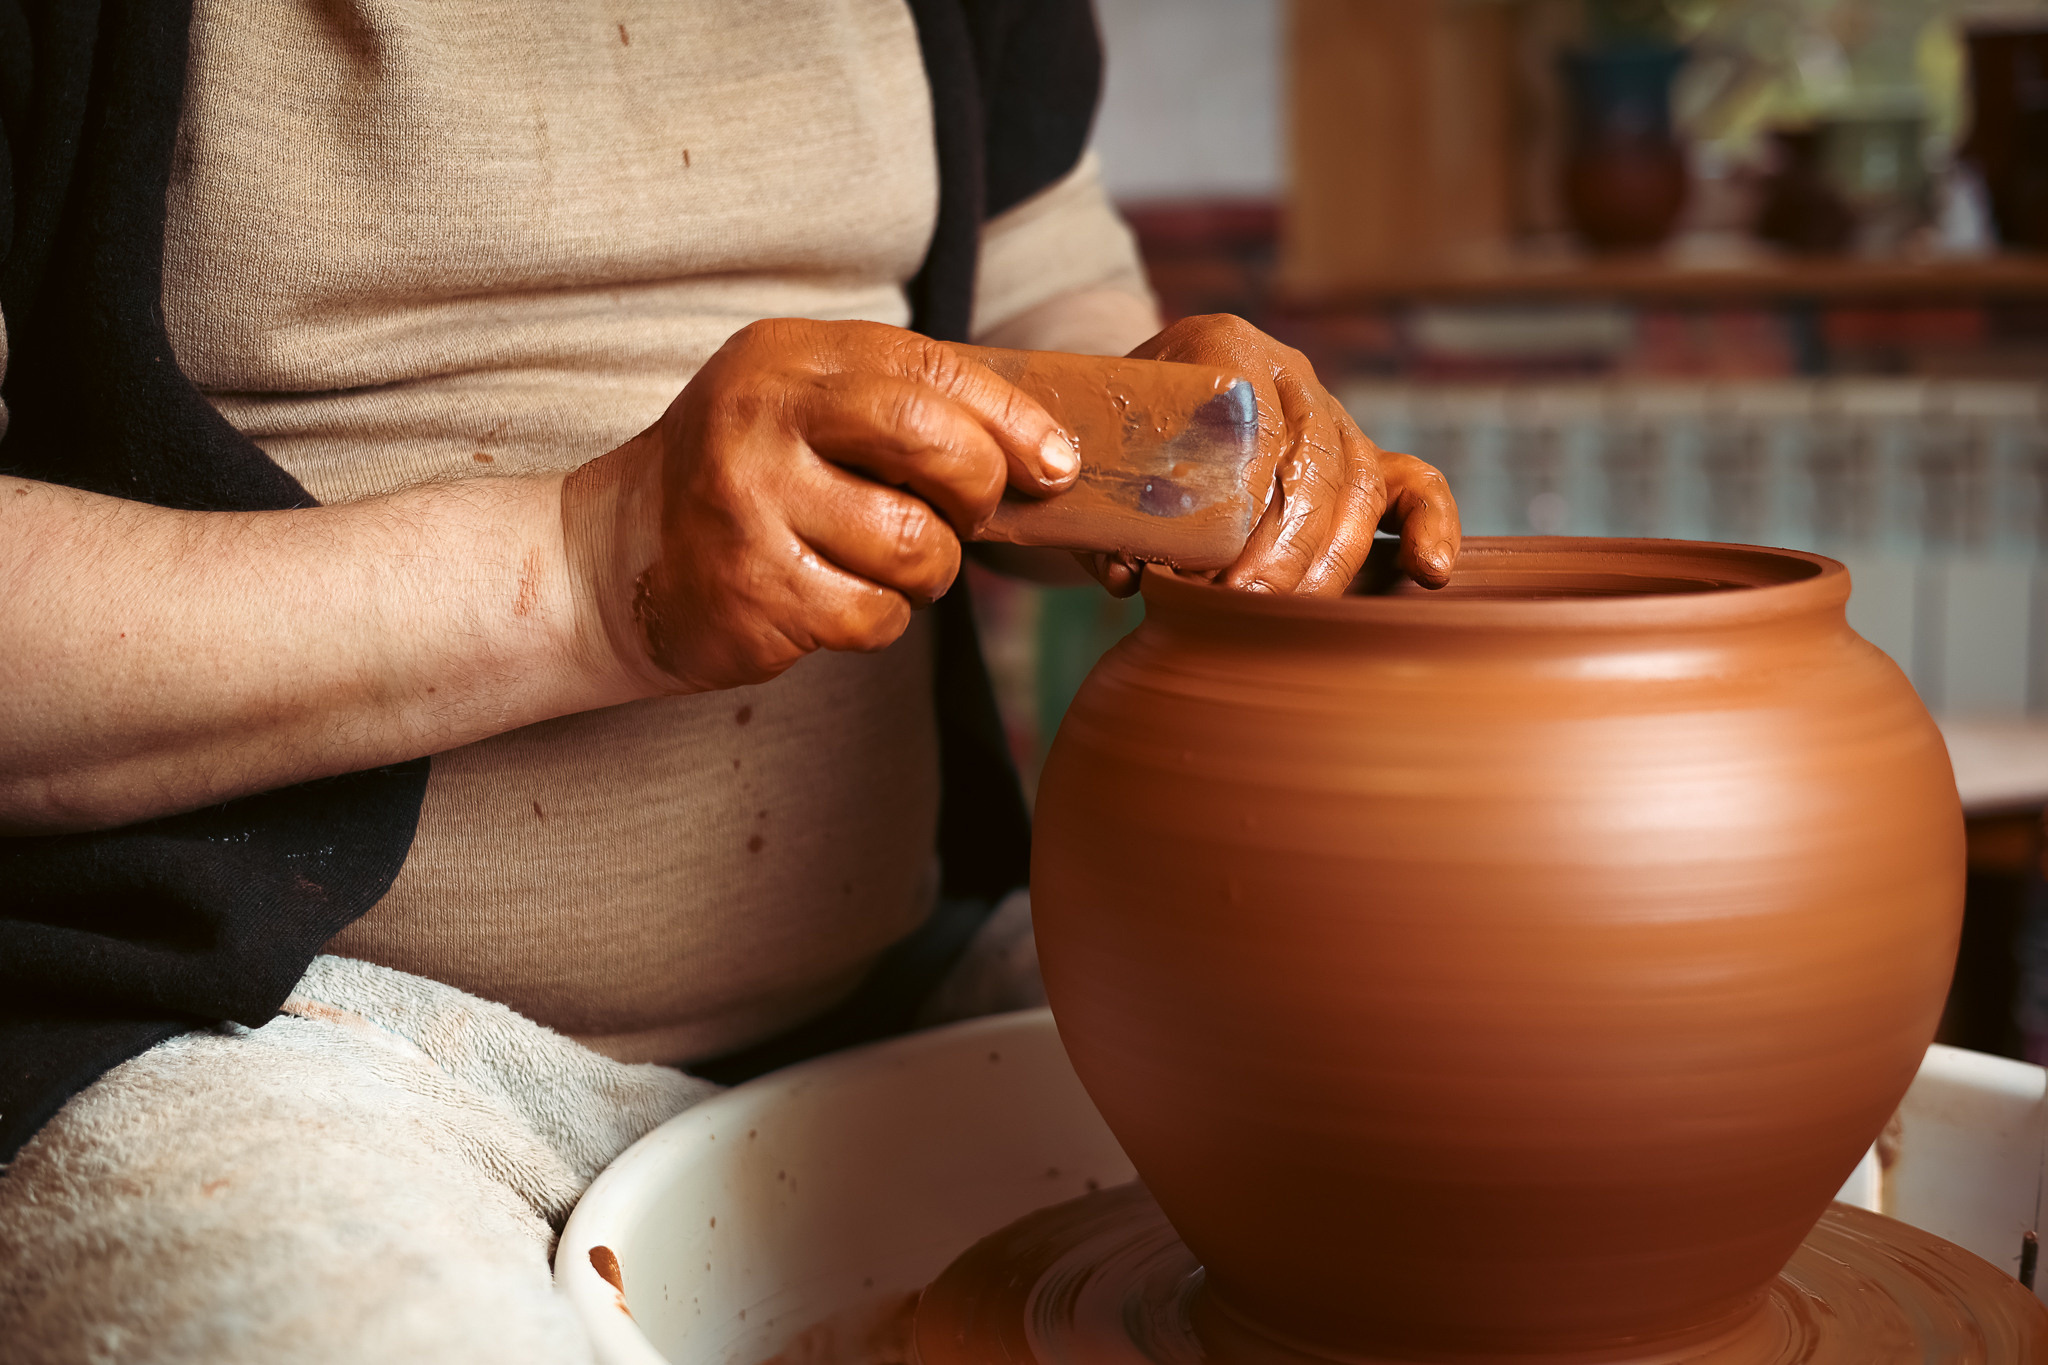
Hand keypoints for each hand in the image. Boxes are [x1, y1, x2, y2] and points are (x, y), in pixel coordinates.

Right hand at [572, 318, 1080, 691]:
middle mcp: (761, 420)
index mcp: (786, 358)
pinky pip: (874, 615)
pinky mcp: (752, 590)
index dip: (1010, 419)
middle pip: (931, 443)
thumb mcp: (801, 409)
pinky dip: (880, 618)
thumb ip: (901, 407)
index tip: (1055, 462)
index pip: (929, 369)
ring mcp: (749, 506)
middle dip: (979, 491)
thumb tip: (1045, 452)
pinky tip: (838, 599)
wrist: (615, 559)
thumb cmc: (741, 481)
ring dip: (928, 570)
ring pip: (913, 544)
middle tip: (969, 515)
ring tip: (888, 562)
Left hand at [1082, 315, 1459, 597]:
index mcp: (1224, 347)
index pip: (1259, 429)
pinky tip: (1429, 571)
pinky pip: (1413, 482)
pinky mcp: (1361, 454)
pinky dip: (1430, 524)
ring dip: (1329, 561)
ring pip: (1361, 484)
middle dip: (1285, 550)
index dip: (1245, 508)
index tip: (1210, 573)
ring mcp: (1331, 412)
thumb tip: (1127, 575)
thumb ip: (1105, 518)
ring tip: (1286, 615)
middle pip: (1315, 464)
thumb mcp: (1100, 467)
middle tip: (1243, 606)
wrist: (1140, 412)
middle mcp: (1289, 373)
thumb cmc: (1118, 446)